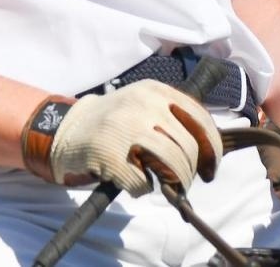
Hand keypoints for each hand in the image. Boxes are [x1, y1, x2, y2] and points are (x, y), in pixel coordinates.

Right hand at [20, 83, 222, 196]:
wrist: (66, 129)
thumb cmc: (113, 122)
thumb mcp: (144, 104)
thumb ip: (174, 117)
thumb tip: (209, 150)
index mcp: (156, 91)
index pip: (199, 118)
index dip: (212, 148)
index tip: (211, 168)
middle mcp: (144, 105)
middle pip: (188, 146)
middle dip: (190, 171)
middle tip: (182, 182)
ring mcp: (126, 128)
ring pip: (172, 164)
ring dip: (174, 183)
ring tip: (165, 186)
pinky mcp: (111, 154)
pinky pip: (143, 182)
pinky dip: (142, 188)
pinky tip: (133, 181)